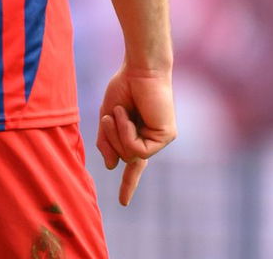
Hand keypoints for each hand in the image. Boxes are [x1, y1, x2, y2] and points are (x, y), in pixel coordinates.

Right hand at [95, 66, 175, 206]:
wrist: (138, 69)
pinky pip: (139, 150)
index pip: (134, 165)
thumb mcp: (107, 118)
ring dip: (118, 134)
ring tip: (119, 112)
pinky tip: (128, 116)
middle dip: (111, 139)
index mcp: (139, 135)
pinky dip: (126, 133)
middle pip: (125, 158)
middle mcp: (152, 139)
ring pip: (131, 156)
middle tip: (109, 117)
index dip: (128, 184)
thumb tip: (111, 166)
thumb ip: (106, 141)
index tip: (123, 203)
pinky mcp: (166, 136)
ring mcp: (161, 138)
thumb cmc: (124, 87)